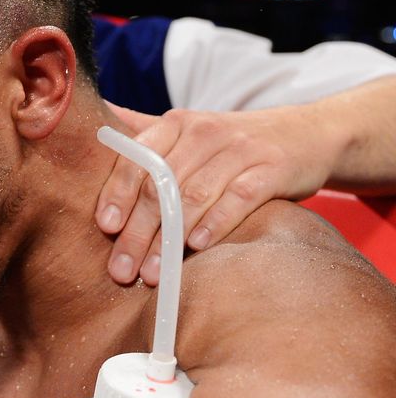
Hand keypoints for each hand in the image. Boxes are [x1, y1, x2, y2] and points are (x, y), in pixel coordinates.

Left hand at [96, 102, 331, 284]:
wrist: (306, 134)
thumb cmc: (231, 144)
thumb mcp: (187, 131)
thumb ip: (140, 132)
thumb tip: (91, 128)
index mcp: (175, 124)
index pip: (136, 159)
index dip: (117, 194)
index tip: (104, 228)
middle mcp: (203, 133)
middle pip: (160, 185)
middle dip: (137, 231)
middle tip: (122, 268)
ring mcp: (239, 150)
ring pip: (193, 196)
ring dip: (170, 239)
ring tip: (154, 273)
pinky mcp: (271, 169)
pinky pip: (238, 198)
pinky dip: (215, 223)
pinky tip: (197, 247)